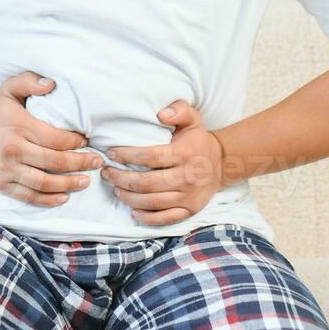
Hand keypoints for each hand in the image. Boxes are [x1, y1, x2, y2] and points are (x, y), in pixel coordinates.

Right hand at [0, 72, 103, 206]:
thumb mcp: (9, 89)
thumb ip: (29, 82)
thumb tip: (51, 85)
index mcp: (20, 127)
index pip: (55, 139)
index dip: (76, 142)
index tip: (87, 141)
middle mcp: (13, 150)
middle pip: (54, 162)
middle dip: (80, 163)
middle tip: (97, 162)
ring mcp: (7, 170)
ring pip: (44, 183)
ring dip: (69, 184)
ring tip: (85, 181)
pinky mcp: (2, 185)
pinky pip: (29, 196)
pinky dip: (48, 200)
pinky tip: (64, 197)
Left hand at [102, 100, 224, 225]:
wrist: (221, 164)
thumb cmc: (198, 141)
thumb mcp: (193, 119)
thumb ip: (179, 110)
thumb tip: (161, 114)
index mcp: (185, 154)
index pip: (151, 157)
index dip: (128, 156)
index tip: (111, 154)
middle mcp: (187, 177)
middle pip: (147, 183)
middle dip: (121, 178)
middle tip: (107, 173)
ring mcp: (189, 196)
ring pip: (152, 202)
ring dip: (129, 197)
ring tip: (116, 188)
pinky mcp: (190, 210)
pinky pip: (166, 219)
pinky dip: (147, 218)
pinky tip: (133, 211)